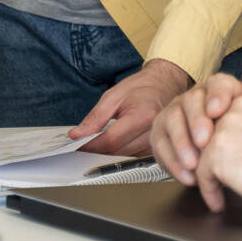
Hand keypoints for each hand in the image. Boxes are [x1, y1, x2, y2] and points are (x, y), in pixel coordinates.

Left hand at [73, 58, 191, 155]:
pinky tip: (116, 140)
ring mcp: (158, 142)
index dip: (90, 144)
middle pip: (118, 151)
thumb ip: (95, 118)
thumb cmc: (142, 87)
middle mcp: (153, 132)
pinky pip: (134, 156)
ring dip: (108, 150)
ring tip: (100, 136)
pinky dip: (121, 150)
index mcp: (143, 116)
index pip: (111, 140)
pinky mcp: (158, 148)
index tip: (76, 142)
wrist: (165, 84)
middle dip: (97, 147)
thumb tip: (77, 134)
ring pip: (125, 156)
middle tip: (83, 138)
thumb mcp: (113, 96)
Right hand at [150, 70, 241, 185]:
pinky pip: (161, 144)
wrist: (227, 161)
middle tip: (204, 142)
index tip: (218, 112)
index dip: (217, 95)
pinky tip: (188, 176)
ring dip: (182, 144)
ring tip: (194, 164)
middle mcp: (195, 98)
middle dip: (197, 121)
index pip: (218, 83)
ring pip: (172, 121)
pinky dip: (173, 162)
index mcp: (220, 91)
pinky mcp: (161, 133)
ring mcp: (175, 113)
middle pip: (192, 100)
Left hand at [190, 68, 241, 215]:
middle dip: (209, 153)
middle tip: (221, 173)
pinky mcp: (216, 153)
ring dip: (206, 172)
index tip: (229, 150)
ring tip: (218, 187)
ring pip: (200, 152)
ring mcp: (224, 129)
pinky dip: (208, 190)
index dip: (220, 131)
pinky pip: (201, 174)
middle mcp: (234, 108)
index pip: (220, 107)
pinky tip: (219, 201)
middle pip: (207, 131)